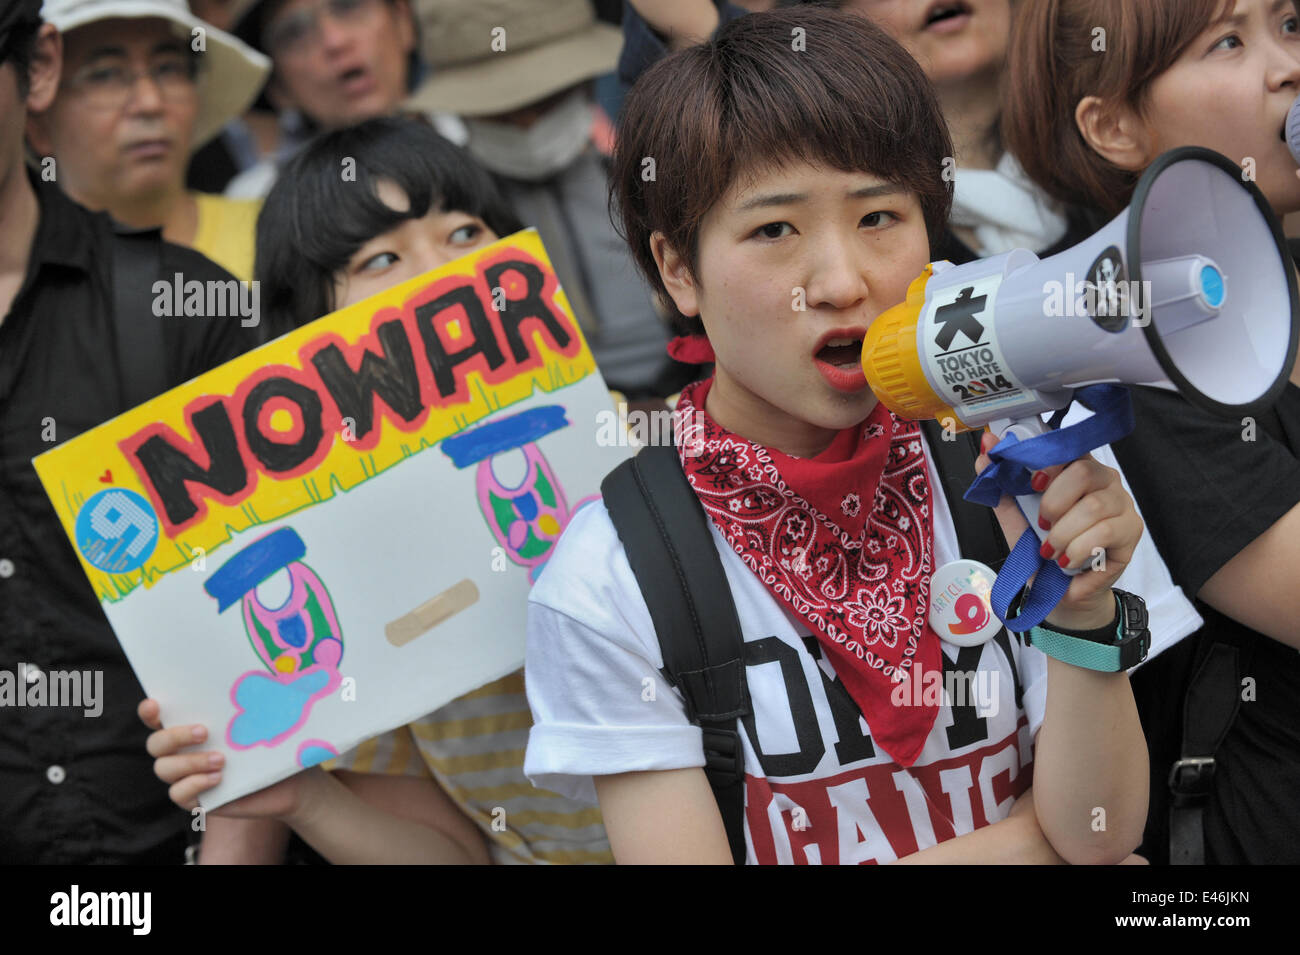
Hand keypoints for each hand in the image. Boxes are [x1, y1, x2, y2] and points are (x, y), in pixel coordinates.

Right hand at [138, 698, 313, 818]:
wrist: (292, 784)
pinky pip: (178, 794)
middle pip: (155, 744)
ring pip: (164, 769)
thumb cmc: (276, 744)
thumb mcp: (267, 718)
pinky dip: (194, 784)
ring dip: (190, 762)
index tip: (155, 704)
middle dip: (175, 736)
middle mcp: (183, 751)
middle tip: (205, 731)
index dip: (149, 711)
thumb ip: (254, 697)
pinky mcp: (196, 799)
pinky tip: (218, 778)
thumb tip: (261, 667)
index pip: (158, 716)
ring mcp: (187, 776)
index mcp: (193, 724)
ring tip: (221, 759)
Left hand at [976, 432, 1141, 630]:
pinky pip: (1105, 532)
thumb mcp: (1014, 514)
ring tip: (1052, 550)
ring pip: (1093, 506)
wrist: (1055, 591)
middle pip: (1084, 472)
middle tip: (1042, 526)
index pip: (1069, 447)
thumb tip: (986, 445)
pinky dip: (1077, 550)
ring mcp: (1122, 503)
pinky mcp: (1131, 530)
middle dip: (1053, 504)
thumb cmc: (1039, 548)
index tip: (1031, 485)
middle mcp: (1104, 479)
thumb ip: (1001, 480)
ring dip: (1063, 534)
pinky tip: (1068, 561)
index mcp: (1076, 467)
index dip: (1049, 463)